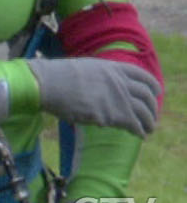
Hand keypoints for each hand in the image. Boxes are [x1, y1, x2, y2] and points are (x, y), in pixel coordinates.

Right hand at [28, 58, 159, 136]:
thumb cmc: (57, 76)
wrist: (46, 84)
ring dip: (149, 122)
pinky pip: (132, 125)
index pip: (142, 76)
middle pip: (146, 96)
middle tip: (151, 117)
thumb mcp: (85, 68)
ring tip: (148, 129)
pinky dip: (139, 131)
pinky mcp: (111, 115)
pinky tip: (139, 135)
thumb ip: (102, 76)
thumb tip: (107, 88)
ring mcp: (117, 98)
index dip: (152, 85)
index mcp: (112, 68)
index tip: (156, 92)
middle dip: (152, 108)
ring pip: (144, 112)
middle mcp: (119, 82)